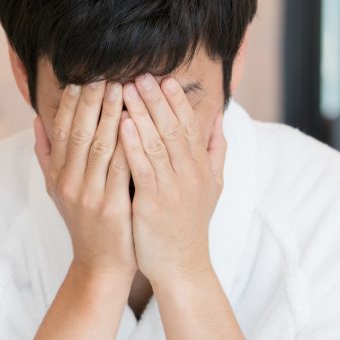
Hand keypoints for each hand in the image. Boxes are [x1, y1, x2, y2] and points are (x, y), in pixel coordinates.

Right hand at [34, 80, 135, 280]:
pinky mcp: (111, 207)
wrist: (99, 265)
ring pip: (98, 146)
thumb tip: (36, 121)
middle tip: (103, 74)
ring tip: (120, 88)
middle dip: (90, 101)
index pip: (61, 130)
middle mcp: (68, 183)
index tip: (81, 79)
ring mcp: (88, 195)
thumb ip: (47, 156)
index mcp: (57, 175)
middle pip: (78, 133)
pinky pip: (119, 169)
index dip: (70, 103)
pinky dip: (125, 144)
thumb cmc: (85, 224)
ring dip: (109, 114)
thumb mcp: (57, 191)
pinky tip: (135, 123)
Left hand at [118, 74, 225, 294]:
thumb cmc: (189, 225)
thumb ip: (215, 152)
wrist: (182, 266)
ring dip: (141, 114)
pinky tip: (121, 124)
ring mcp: (173, 187)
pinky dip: (132, 143)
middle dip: (156, 99)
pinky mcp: (154, 203)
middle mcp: (190, 174)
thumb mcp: (212, 186)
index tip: (164, 78)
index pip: (190, 125)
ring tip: (126, 90)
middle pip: (173, 127)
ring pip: (157, 142)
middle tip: (141, 74)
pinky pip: (142, 167)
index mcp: (201, 167)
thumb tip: (219, 120)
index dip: (176, 101)